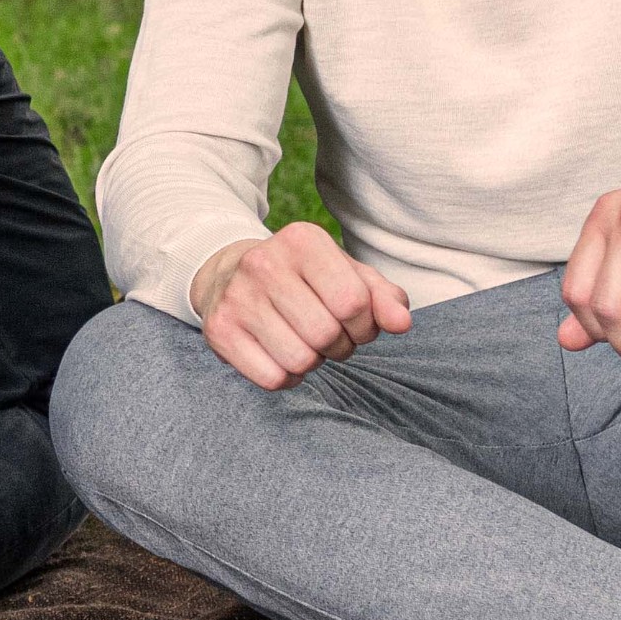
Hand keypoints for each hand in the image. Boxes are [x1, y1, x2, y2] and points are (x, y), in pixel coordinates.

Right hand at [193, 223, 414, 390]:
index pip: (353, 301)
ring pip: (300, 360)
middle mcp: (264, 263)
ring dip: (313, 363)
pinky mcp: (219, 330)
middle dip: (340, 346)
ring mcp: (237, 297)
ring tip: (305, 343)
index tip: (354, 322)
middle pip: (326, 334)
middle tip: (330, 336)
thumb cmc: (304, 279)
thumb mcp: (346, 274)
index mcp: (302, 240)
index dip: (365, 324)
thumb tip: (401, 324)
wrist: (228, 273)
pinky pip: (272, 379)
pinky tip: (282, 356)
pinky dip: (287, 378)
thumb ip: (382, 297)